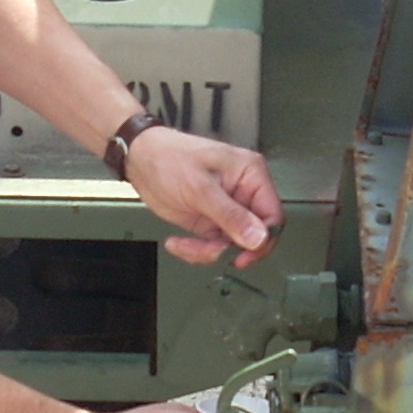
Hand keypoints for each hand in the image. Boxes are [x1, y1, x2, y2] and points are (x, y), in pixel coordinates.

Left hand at [123, 126, 283, 265]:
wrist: (140, 159)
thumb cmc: (168, 157)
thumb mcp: (200, 188)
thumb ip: (231, 215)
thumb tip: (258, 237)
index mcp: (250, 175)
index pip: (273, 215)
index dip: (263, 239)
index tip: (244, 254)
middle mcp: (243, 193)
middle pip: (255, 235)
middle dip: (230, 248)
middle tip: (210, 251)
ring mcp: (227, 209)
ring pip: (233, 246)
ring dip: (209, 252)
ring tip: (187, 245)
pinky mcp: (211, 222)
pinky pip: (214, 246)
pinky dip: (197, 251)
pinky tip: (179, 243)